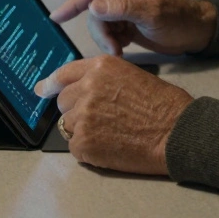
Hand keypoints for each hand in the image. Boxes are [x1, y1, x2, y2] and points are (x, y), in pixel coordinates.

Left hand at [34, 55, 193, 174]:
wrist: (176, 131)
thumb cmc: (164, 105)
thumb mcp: (131, 76)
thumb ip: (102, 80)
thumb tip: (80, 90)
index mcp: (99, 67)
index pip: (63, 74)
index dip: (50, 84)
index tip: (41, 89)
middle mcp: (87, 87)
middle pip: (64, 102)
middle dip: (77, 111)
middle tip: (101, 120)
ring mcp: (83, 115)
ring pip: (69, 125)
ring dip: (85, 131)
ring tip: (112, 133)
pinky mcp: (84, 141)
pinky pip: (75, 147)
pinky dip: (89, 150)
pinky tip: (111, 146)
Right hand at [49, 0, 216, 56]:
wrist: (195, 32)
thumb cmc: (178, 18)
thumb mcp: (151, 13)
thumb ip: (122, 8)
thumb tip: (93, 7)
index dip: (72, 5)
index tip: (56, 18)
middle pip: (93, 14)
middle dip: (100, 34)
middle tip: (114, 49)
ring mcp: (122, 11)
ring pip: (99, 27)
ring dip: (106, 41)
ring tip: (121, 51)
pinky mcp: (125, 25)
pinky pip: (108, 35)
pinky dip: (112, 44)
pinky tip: (123, 49)